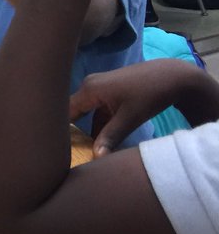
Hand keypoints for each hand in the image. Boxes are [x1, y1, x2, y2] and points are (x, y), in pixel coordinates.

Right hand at [68, 59, 213, 155]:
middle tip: (71, 151)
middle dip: (73, 131)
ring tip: (86, 148)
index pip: (65, 113)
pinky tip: (103, 138)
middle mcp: (89, 85)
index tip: (60, 148)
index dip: (62, 130)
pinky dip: (100, 123)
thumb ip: (110, 137)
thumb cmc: (150, 94)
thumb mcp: (130, 118)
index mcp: (89, 89)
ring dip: (88, 129)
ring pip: (87, 112)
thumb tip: (95, 157)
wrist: (174, 76)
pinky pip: (97, 109)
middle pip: (74, 112)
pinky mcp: (109, 90)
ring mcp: (99, 87)